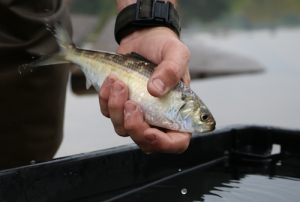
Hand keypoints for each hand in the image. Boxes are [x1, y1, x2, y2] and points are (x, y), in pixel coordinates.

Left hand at [99, 27, 191, 153]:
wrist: (144, 38)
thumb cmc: (164, 47)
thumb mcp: (176, 53)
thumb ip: (172, 70)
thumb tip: (155, 90)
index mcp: (178, 111)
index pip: (176, 141)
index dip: (163, 144)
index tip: (149, 132)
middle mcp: (158, 117)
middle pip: (145, 141)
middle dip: (133, 126)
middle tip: (131, 102)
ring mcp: (138, 113)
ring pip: (123, 129)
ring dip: (116, 109)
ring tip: (118, 82)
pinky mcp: (120, 105)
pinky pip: (108, 113)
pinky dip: (104, 100)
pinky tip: (110, 81)